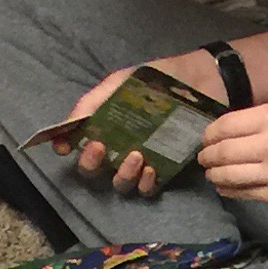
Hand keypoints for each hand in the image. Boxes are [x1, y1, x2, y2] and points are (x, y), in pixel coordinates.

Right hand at [54, 52, 222, 197]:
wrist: (202, 80)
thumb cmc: (159, 79)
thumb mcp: (122, 82)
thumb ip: (94, 100)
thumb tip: (68, 123)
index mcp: (105, 126)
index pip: (77, 144)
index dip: (66, 147)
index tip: (64, 147)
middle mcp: (118, 147)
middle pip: (93, 170)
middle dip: (90, 163)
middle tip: (100, 148)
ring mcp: (141, 161)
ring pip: (120, 183)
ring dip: (121, 174)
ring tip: (136, 155)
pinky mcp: (165, 169)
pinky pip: (147, 188)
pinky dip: (145, 184)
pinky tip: (151, 169)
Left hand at [195, 101, 267, 210]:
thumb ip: (266, 125)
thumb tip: (234, 136)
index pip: (224, 126)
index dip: (209, 135)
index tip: (206, 140)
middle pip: (221, 152)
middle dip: (207, 157)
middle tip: (203, 160)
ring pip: (227, 175)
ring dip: (214, 176)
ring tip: (212, 175)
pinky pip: (243, 194)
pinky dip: (230, 191)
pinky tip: (227, 189)